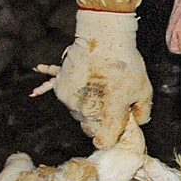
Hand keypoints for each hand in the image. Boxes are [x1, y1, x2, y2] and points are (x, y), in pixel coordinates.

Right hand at [30, 10, 151, 148]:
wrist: (104, 39)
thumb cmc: (126, 64)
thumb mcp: (144, 90)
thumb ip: (142, 113)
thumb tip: (136, 122)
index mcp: (107, 117)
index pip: (103, 141)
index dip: (111, 136)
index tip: (115, 128)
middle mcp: (86, 113)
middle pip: (90, 127)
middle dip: (99, 120)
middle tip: (110, 103)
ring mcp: (70, 102)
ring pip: (77, 113)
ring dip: (86, 106)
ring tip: (98, 87)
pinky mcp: (60, 89)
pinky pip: (62, 97)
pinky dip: (64, 94)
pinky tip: (36, 93)